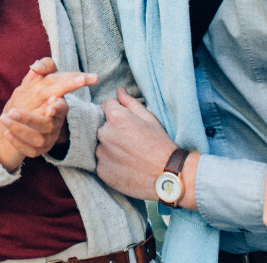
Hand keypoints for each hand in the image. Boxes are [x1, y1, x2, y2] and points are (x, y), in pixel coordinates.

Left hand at [0, 58, 95, 171]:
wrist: (25, 117)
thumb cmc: (38, 94)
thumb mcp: (42, 78)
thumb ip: (45, 67)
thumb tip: (36, 66)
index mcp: (59, 106)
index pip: (63, 106)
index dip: (59, 107)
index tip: (51, 104)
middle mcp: (56, 124)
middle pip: (47, 124)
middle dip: (29, 119)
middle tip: (11, 111)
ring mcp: (49, 138)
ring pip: (38, 139)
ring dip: (20, 129)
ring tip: (4, 118)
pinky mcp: (39, 149)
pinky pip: (30, 151)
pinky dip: (18, 143)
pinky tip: (7, 133)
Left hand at [96, 87, 197, 207]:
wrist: (167, 175)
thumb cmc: (160, 144)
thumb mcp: (149, 118)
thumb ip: (130, 102)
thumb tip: (119, 90)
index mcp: (116, 117)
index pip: (106, 104)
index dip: (117, 110)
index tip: (127, 122)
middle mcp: (104, 134)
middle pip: (101, 124)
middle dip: (111, 128)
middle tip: (129, 140)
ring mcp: (101, 153)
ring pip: (99, 143)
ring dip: (109, 146)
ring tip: (127, 154)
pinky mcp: (101, 171)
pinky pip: (100, 161)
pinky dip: (109, 162)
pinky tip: (124, 165)